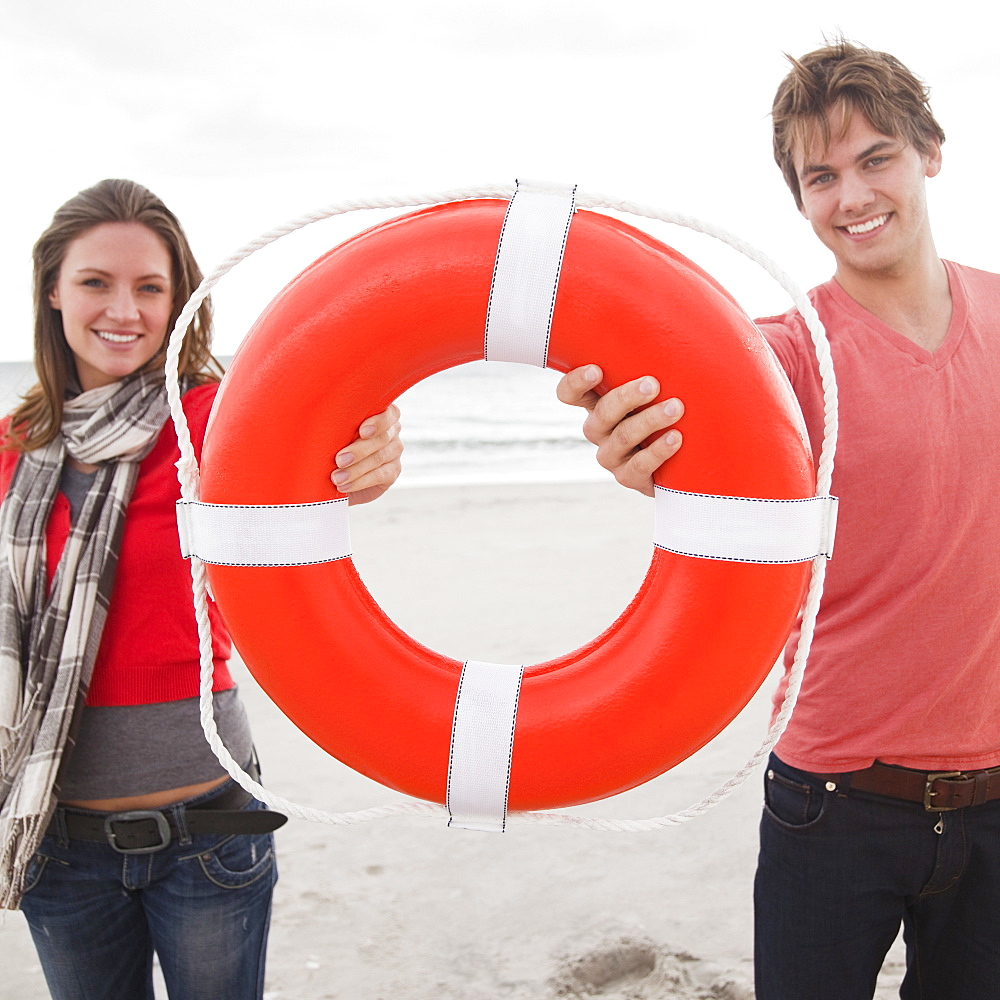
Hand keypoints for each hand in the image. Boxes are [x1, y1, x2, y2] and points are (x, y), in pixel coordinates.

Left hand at [331, 403, 402, 504]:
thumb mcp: (333, 432)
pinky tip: (345, 485)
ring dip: (356, 469)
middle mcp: (390, 431)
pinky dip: (360, 482)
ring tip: (337, 477)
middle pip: (381, 438)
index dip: (378, 422)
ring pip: (379, 458)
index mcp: (379, 414)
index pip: (389, 413)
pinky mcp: (392, 471)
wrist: (336, 473)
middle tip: (339, 460)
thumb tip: (319, 422)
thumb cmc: (332, 445)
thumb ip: (336, 424)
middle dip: (359, 450)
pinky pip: (380, 475)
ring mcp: (394, 451)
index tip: (362, 431)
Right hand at [556, 365, 683, 496]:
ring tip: (676, 408)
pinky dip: (657, 451)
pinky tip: (677, 438)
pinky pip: (639, 466)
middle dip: (626, 397)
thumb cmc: (672, 404)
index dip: (576, 383)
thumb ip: (658, 355)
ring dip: (648, 420)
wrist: (686, 458)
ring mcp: (612, 456)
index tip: (597, 369)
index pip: (570, 393)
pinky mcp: (630, 478)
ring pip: (621, 438)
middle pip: (600, 414)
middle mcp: (599, 429)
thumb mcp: (661, 381)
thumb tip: (678, 303)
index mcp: (598, 402)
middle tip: (653, 384)